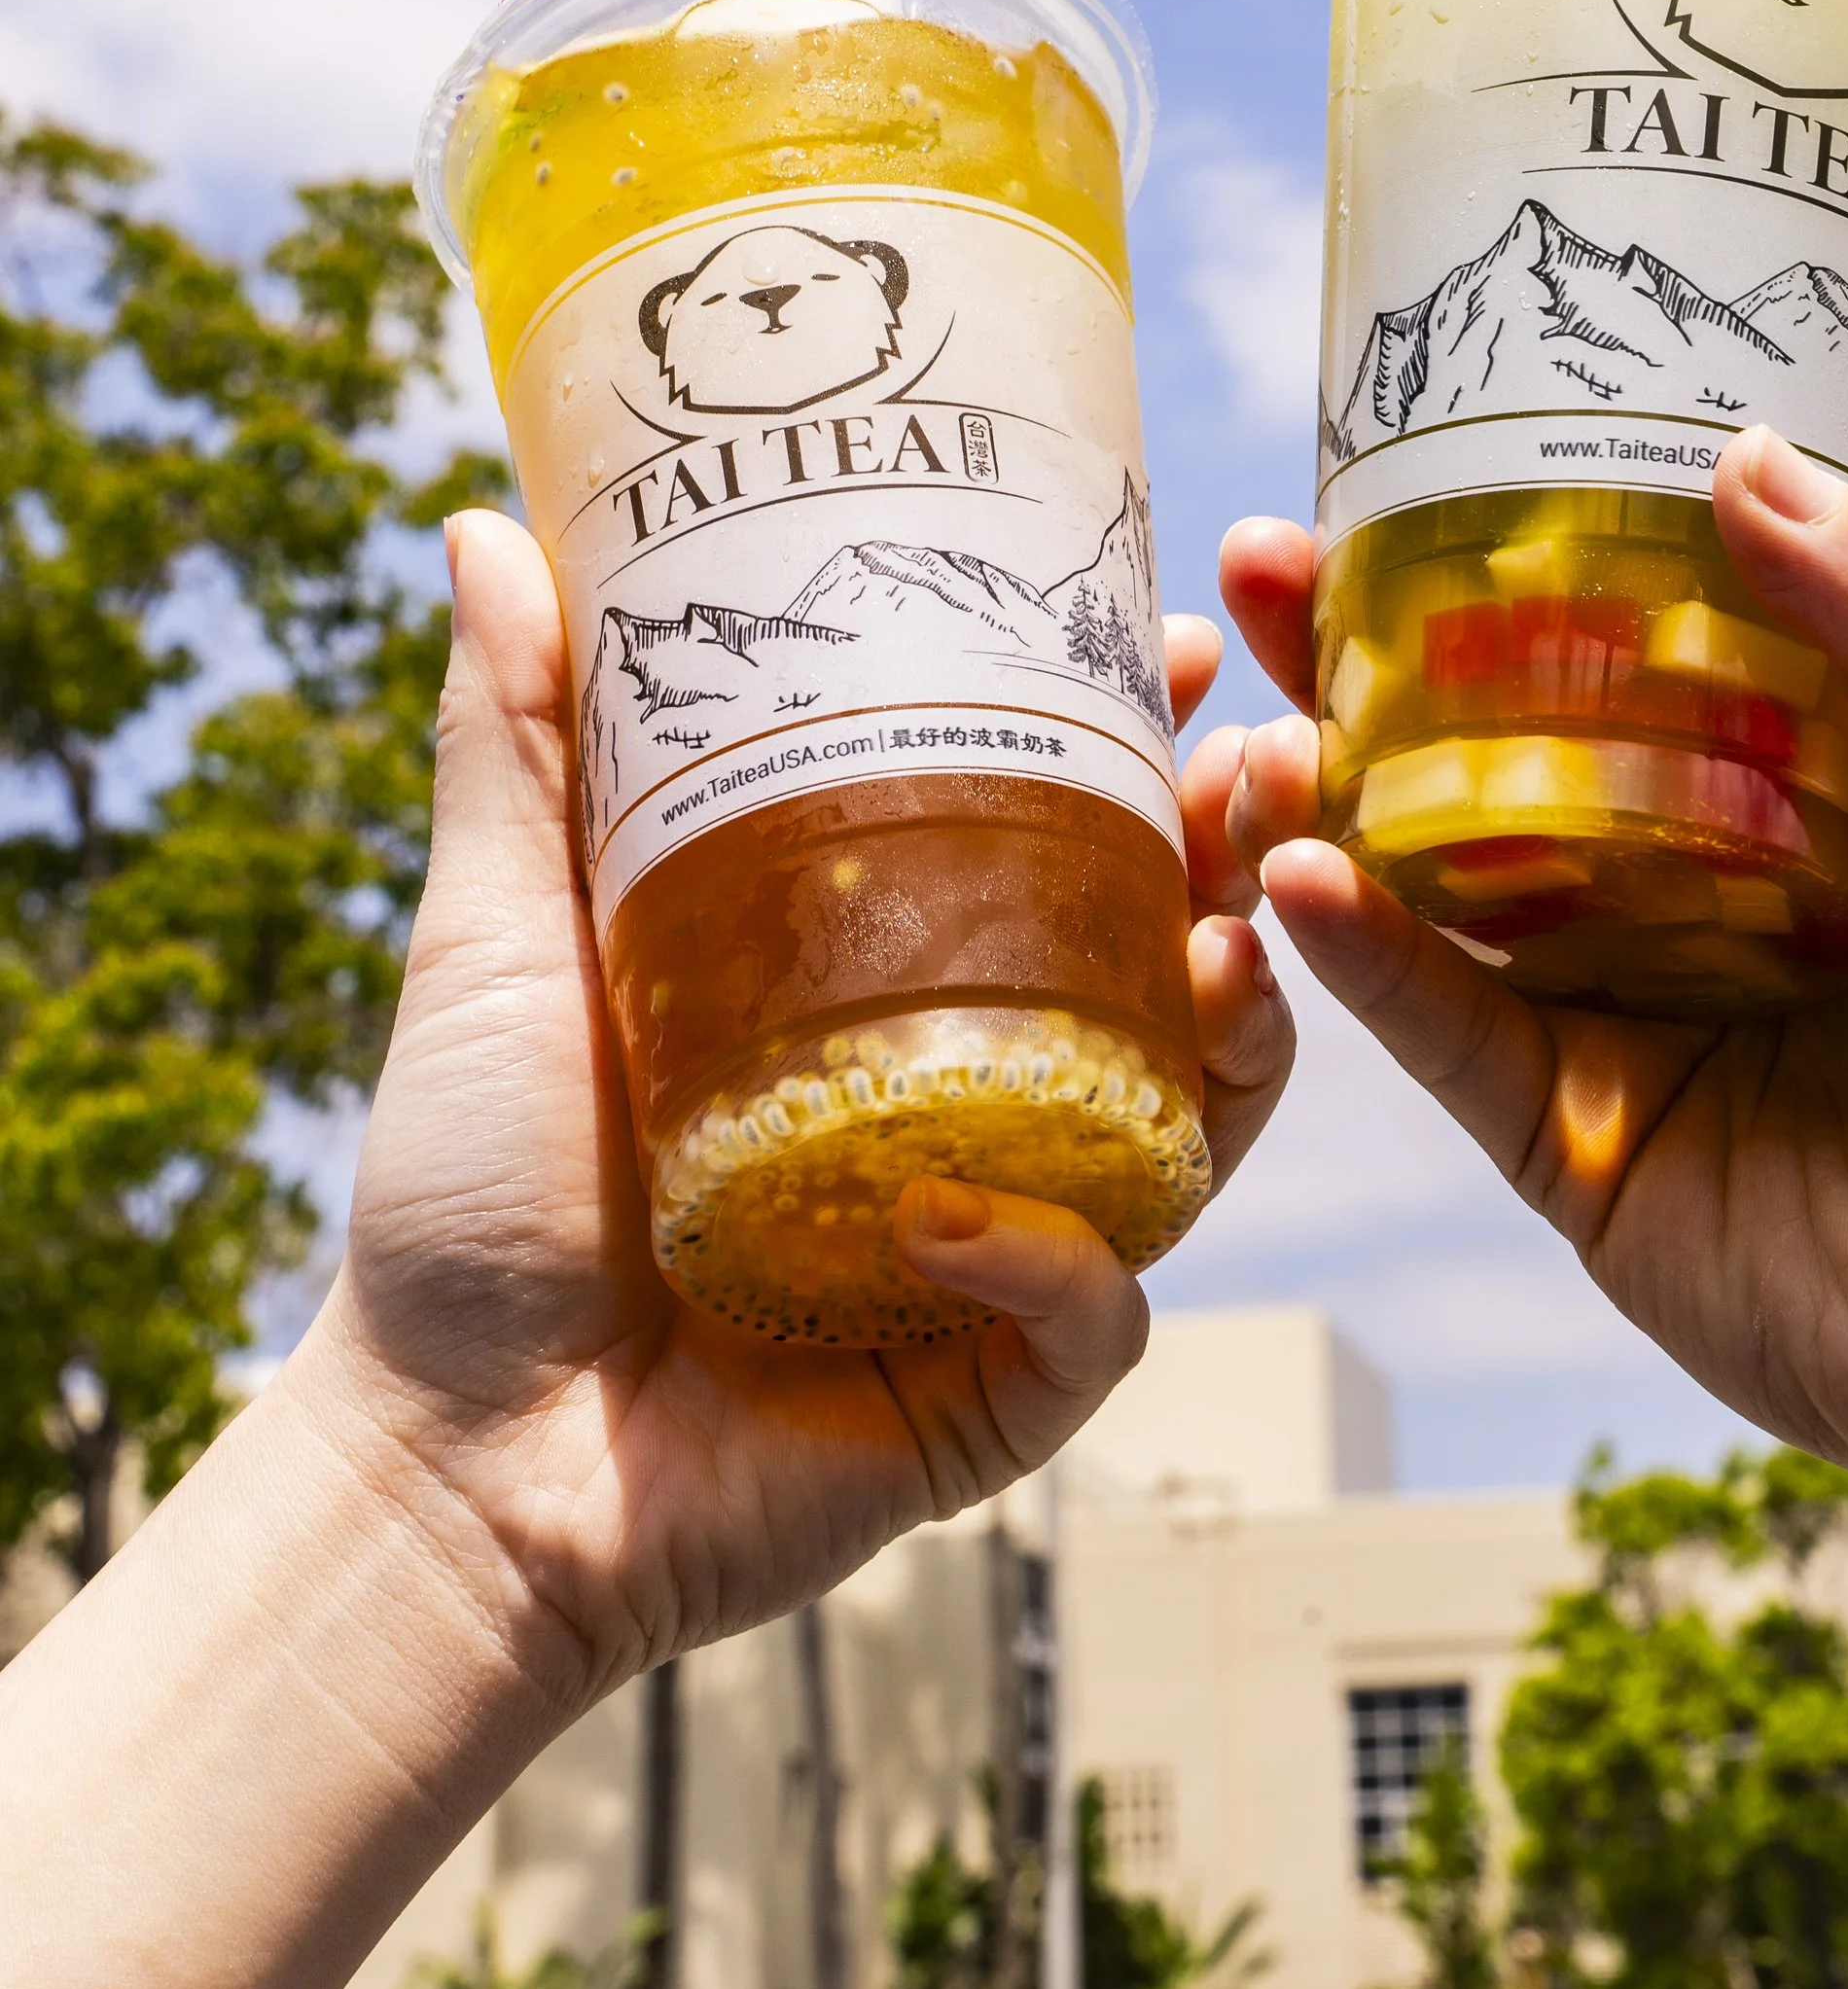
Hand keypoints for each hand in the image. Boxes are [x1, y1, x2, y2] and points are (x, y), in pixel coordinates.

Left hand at [309, 508, 1293, 1707]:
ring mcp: (1001, 1241)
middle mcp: (972, 1099)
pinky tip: (948, 1216)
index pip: (1060, 836)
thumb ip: (522, 746)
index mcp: (886, 982)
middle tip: (1263, 768)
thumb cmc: (469, 1198)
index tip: (1172, 640)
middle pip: (1167, 962)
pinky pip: (1092, 1311)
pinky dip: (1051, 1257)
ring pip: (1190, 1127)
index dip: (1137, 739)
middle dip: (1245, 860)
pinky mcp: (993, 1387)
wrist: (444, 1460)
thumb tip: (484, 528)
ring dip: (1240, 1032)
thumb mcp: (500, 934)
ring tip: (1226, 944)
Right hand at [1212, 426, 1847, 1552]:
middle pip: (1486, 741)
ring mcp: (1613, 1010)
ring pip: (1427, 877)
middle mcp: (1678, 884)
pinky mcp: (1570, 1142)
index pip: (1618, 631)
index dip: (1507, 549)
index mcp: (1784, 784)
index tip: (1404, 460)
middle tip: (1264, 564)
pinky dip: (1364, 956)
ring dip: (1324, 793)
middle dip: (1357, 653)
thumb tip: (1746, 457)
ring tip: (1256, 727)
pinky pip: (1444, 1028)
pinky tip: (1301, 875)